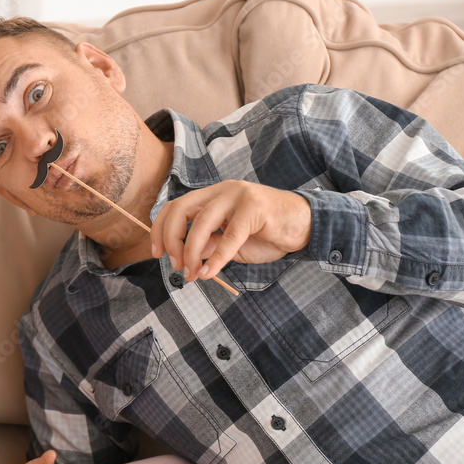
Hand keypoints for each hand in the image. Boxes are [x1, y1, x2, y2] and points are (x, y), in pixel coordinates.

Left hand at [150, 180, 311, 281]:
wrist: (306, 226)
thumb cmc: (268, 234)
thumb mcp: (231, 243)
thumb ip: (208, 245)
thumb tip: (184, 259)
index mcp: (213, 195)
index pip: (175, 206)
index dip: (160, 229)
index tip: (156, 253)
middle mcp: (222, 190)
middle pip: (181, 209)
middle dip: (170, 239)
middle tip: (176, 264)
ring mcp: (239, 196)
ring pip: (202, 222)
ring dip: (192, 252)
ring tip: (193, 273)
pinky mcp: (255, 207)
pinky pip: (229, 235)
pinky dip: (217, 258)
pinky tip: (210, 273)